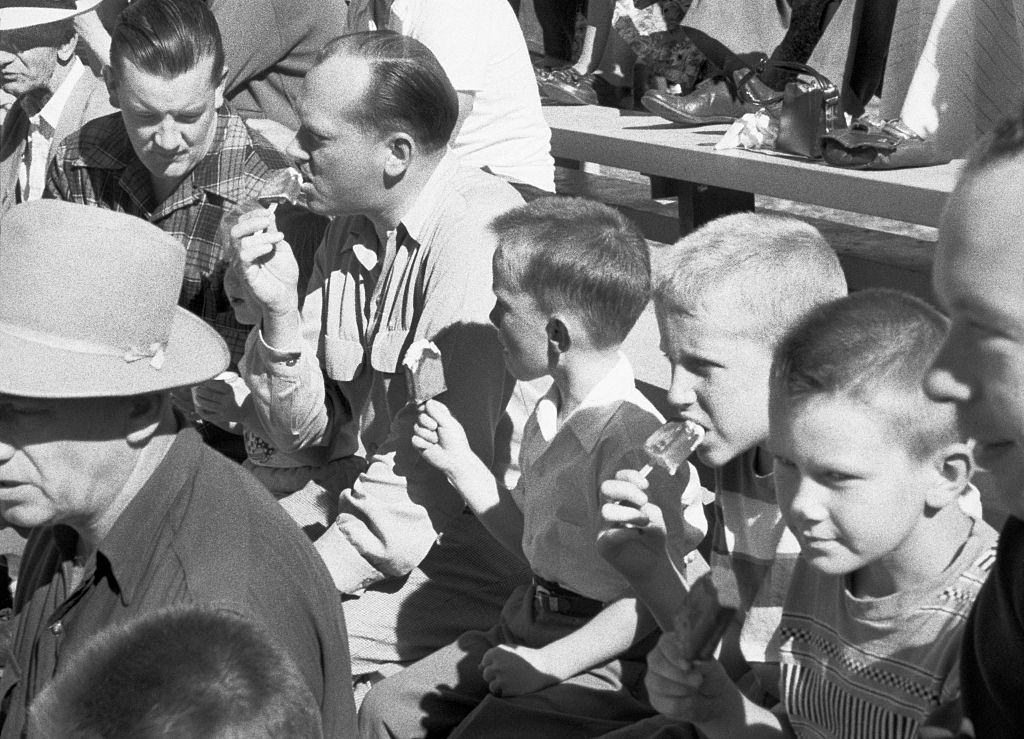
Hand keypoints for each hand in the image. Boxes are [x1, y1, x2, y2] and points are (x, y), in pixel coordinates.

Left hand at [192, 371, 250, 431]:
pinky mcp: (223, 417)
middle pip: (208, 394)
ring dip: (199, 399)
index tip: (202, 381)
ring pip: (206, 404)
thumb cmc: (244, 393)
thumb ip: (229, 377)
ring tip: (197, 396)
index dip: (205, 382)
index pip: (213, 384)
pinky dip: (201, 411)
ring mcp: (224, 409)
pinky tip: (198, 407)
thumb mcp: (240, 383)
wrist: (252, 410)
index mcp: (231, 389)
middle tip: (196, 388)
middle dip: (199, 391)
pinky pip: (208, 415)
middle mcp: (227, 400)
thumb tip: (216, 371)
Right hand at [229, 207, 299, 317]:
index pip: (242, 224)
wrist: (287, 295)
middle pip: (236, 230)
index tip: (268, 212)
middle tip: (267, 220)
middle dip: (251, 221)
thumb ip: (273, 233)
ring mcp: (242, 263)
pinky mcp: (245, 274)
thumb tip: (269, 215)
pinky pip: (244, 257)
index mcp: (250, 244)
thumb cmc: (283, 273)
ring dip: (261, 236)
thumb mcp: (281, 248)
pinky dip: (257, 248)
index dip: (252, 215)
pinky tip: (269, 249)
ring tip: (278, 238)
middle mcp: (242, 252)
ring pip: (241, 242)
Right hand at [410, 398, 475, 480]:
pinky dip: (424, 443)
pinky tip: (431, 447)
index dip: (425, 406)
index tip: (424, 408)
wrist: (454, 459)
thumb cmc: (455, 440)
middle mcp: (430, 423)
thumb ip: (437, 412)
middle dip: (427, 422)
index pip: (428, 406)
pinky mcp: (419, 444)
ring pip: (416, 428)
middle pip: (420, 416)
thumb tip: (427, 402)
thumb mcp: (448, 423)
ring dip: (428, 435)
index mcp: (439, 416)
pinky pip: (414, 439)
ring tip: (436, 441)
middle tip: (436, 428)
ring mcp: (424, 434)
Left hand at [480, 644, 559, 696]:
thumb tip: (478, 667)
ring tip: (512, 681)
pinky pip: (499, 694)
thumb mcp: (510, 650)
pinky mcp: (507, 690)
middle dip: (495, 676)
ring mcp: (501, 678)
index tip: (505, 666)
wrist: (544, 667)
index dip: (494, 665)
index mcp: (496, 652)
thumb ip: (494, 657)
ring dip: (499, 685)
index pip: (485, 662)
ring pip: (491, 685)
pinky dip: (505, 692)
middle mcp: (497, 664)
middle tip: (509, 675)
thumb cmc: (526, 657)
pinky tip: (516, 686)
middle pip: (486, 674)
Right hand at [598, 469, 670, 583]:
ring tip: (644, 522)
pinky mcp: (602, 544)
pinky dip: (628, 533)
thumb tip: (638, 508)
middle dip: (627, 490)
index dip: (630, 476)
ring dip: (629, 513)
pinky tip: (638, 535)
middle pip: (606, 487)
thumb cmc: (652, 536)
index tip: (646, 485)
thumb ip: (647, 508)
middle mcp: (609, 508)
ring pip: (606, 510)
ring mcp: (603, 525)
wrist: (653, 562)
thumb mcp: (655, 517)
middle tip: (644, 501)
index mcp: (620, 498)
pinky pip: (610, 534)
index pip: (618, 477)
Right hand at [646, 633, 738, 726]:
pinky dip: (682, 704)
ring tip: (696, 690)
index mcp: (670, 643)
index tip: (688, 666)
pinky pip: (665, 703)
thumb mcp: (713, 669)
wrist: (711, 700)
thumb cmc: (710, 677)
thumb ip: (705, 664)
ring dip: (683, 690)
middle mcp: (656, 657)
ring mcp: (652, 678)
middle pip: (657, 663)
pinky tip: (689, 699)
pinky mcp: (655, 698)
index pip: (665, 644)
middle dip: (679, 675)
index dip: (675, 655)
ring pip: (659, 684)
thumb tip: (696, 662)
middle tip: (698, 681)